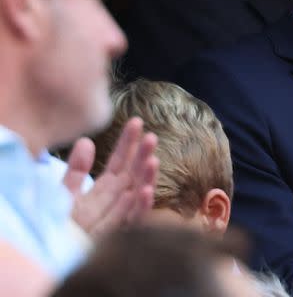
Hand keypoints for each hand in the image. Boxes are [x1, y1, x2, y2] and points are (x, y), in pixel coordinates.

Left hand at [64, 118, 158, 238]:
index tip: (137, 123)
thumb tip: (86, 141)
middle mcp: (115, 200)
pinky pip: (132, 219)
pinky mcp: (118, 234)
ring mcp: (119, 217)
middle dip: (142, 156)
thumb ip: (76, 170)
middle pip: (132, 175)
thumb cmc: (62, 226)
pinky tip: (145, 191)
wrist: (56, 253)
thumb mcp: (65, 193)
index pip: (119, 162)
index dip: (127, 143)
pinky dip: (140, 206)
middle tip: (152, 136)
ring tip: (153, 160)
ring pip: (137, 194)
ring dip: (147, 178)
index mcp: (103, 189)